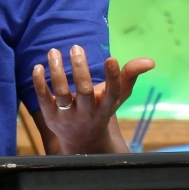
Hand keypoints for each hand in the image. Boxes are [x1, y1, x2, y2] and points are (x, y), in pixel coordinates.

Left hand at [31, 46, 154, 153]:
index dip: (113, 76)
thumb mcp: (116, 96)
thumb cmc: (100, 109)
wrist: (81, 141)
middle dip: (80, 69)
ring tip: (54, 51)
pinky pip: (43, 98)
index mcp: (106, 107)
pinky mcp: (50, 116)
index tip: (111, 58)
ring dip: (57, 71)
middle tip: (76, 48)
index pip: (112, 93)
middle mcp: (88, 113)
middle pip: (84, 91)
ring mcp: (68, 116)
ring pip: (62, 93)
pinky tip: (38, 66)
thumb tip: (150, 60)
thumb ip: (130, 76)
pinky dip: (39, 82)